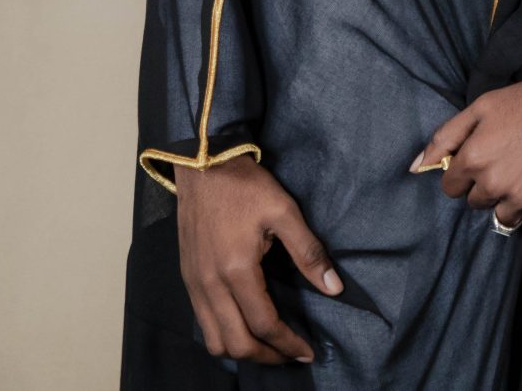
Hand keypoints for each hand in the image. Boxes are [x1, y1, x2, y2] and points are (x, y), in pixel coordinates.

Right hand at [174, 156, 340, 364]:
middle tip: (292, 355)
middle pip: (235, 342)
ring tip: (270, 347)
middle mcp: (209, 284)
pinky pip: (202, 321)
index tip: (308, 352)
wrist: (202, 164)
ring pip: (213, 338)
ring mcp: (194, 283)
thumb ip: (309, 252)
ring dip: (242, 350)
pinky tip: (244, 326)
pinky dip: (223, 334)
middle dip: (266, 356)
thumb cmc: (245, 186)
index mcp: (236, 270)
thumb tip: (334, 287)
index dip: (288, 343)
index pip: (264, 324)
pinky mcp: (187, 277)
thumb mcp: (285, 212)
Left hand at [416, 47, 521, 229]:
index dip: (465, 174)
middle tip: (510, 163)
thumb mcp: (482, 107)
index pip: (451, 188)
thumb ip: (445, 137)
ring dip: (511, 201)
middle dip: (488, 186)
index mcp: (474, 160)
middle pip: (477, 203)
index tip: (484, 161)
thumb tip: (417, 167)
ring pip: (504, 216)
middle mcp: (494, 184)